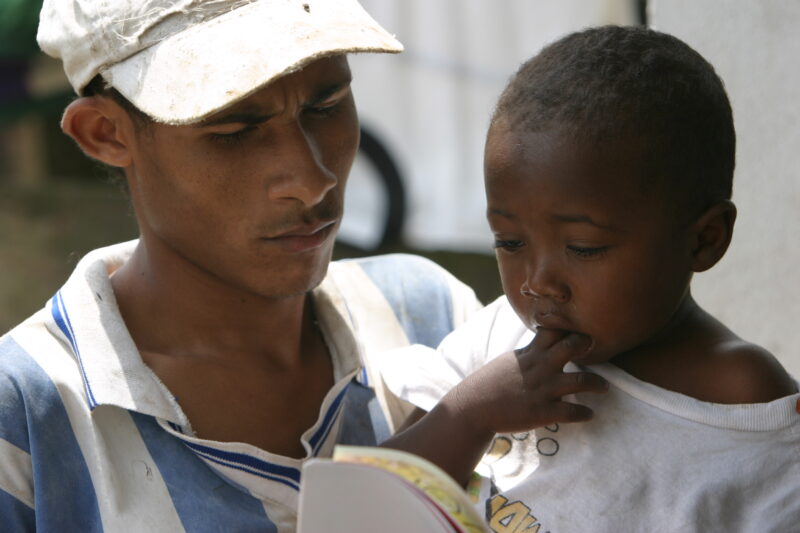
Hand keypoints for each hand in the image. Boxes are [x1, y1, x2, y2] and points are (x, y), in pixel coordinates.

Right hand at [440, 328, 608, 437]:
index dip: (568, 326)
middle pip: (572, 345)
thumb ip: (528, 354)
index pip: (553, 329)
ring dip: (598, 383)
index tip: (578, 327)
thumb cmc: (487, 385)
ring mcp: (543, 389)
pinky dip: (585, 414)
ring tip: (604, 387)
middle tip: (595, 348)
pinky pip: (572, 412)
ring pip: (582, 380)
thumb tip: (539, 347)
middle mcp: (540, 368)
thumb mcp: (508, 361)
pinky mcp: (543, 412)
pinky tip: (589, 414)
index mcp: (529, 353)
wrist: (472, 409)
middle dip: (586, 344)